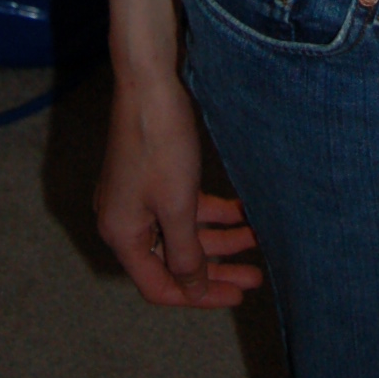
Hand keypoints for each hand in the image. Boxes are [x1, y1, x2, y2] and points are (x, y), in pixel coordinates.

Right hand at [94, 65, 260, 307]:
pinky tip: (242, 209)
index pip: (159, 285)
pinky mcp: (152, 177)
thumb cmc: (160, 143)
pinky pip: (184, 206)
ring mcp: (138, 198)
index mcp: (122, 235)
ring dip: (219, 237)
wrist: (149, 82)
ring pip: (183, 232)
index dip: (198, 295)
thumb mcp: (177, 205)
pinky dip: (212, 211)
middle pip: (174, 261)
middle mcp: (125, 222)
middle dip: (216, 268)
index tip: (236, 295)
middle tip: (255, 276)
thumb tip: (192, 289)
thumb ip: (185, 253)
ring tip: (256, 237)